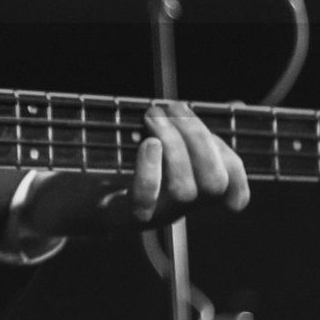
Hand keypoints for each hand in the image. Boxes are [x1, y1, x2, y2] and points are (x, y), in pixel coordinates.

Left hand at [19, 102, 249, 236]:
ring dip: (174, 145)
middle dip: (199, 140)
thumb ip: (197, 130)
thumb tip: (238, 103)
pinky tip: (147, 144)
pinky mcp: (128, 216)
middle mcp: (182, 208)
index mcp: (196, 192)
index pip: (232, 185)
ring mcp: (157, 215)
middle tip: (172, 109)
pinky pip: (147, 198)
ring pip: (185, 190)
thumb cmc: (129, 167)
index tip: (210, 133)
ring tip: (153, 117)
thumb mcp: (166, 146)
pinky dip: (150, 168)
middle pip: (214, 183)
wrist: (81, 199)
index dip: (232, 162)